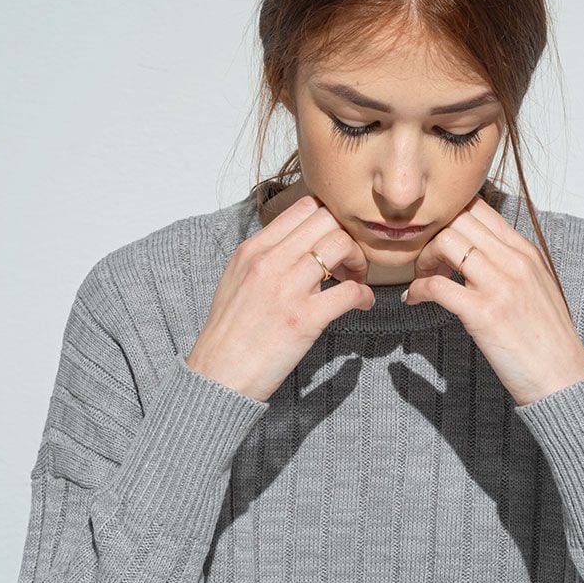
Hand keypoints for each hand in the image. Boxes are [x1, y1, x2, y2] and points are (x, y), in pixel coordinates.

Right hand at [186, 195, 373, 401]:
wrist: (219, 375)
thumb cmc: (230, 332)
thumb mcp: (236, 279)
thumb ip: (265, 256)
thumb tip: (296, 244)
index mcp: (252, 250)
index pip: (304, 207)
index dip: (328, 219)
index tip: (331, 242)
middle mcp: (269, 262)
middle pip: (327, 219)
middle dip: (347, 236)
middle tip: (349, 262)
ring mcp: (287, 289)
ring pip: (341, 245)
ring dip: (359, 261)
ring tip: (355, 280)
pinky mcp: (304, 319)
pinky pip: (350, 291)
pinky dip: (364, 295)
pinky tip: (361, 304)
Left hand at [403, 195, 583, 405]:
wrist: (563, 378)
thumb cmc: (548, 338)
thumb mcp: (538, 286)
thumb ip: (512, 262)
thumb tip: (479, 250)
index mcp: (526, 252)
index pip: (479, 207)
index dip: (450, 217)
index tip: (441, 240)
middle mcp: (514, 262)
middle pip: (459, 219)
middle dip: (433, 234)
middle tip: (428, 261)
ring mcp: (500, 286)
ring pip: (446, 242)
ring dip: (424, 258)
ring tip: (424, 278)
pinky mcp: (483, 314)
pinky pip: (437, 286)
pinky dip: (418, 289)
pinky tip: (416, 299)